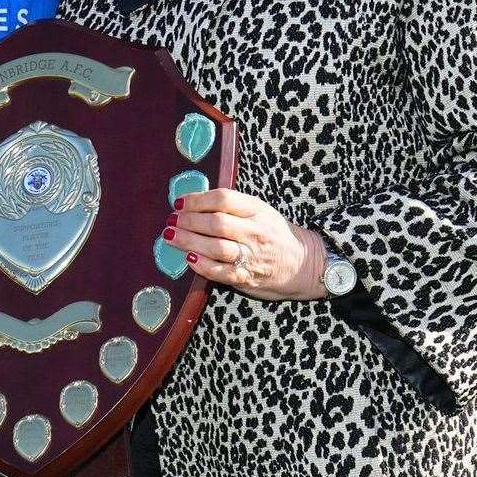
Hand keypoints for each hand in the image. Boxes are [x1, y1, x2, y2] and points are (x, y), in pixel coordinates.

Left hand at [162, 188, 324, 300]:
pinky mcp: (247, 277)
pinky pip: (220, 271)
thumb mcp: (262, 212)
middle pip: (216, 223)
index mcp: (258, 210)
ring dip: (188, 241)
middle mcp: (255, 231)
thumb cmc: (277, 235)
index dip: (197, 199)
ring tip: (170, 236)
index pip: (224, 199)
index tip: (180, 202)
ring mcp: (251, 255)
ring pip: (215, 246)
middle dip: (188, 220)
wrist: (306, 264)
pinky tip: (189, 258)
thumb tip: (197, 202)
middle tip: (171, 220)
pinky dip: (202, 265)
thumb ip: (235, 207)